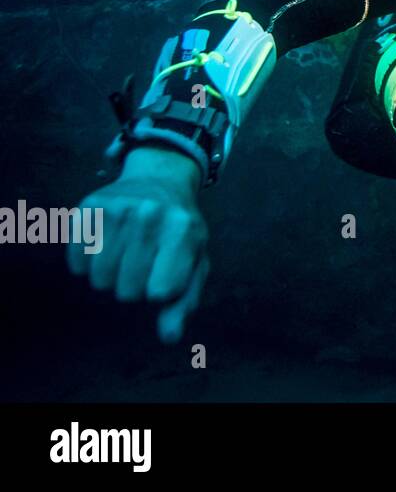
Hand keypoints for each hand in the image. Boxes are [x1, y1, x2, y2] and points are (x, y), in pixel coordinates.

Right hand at [67, 146, 209, 343]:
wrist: (161, 182)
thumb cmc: (179, 233)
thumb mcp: (194, 262)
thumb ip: (184, 302)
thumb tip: (169, 337)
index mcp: (183, 229)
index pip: (160, 293)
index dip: (160, 291)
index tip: (166, 272)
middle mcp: (150, 215)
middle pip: (126, 291)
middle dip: (135, 285)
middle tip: (146, 259)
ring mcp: (117, 208)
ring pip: (99, 281)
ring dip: (111, 277)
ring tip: (127, 252)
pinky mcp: (88, 208)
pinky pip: (77, 265)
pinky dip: (88, 264)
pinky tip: (106, 244)